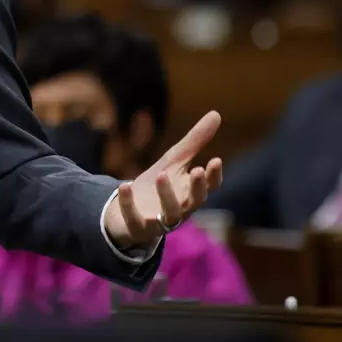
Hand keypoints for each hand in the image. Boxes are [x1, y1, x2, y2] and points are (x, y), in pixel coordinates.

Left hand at [103, 111, 223, 249]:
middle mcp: (180, 209)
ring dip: (167, 195)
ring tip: (161, 174)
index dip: (213, 175)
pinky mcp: (138, 227)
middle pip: (195, 201)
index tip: (216, 160)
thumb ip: (194, 142)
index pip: (209, 186)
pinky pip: (135, 219)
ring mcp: (160, 221)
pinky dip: (129, 204)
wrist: (129, 213)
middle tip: (197, 169)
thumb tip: (216, 113)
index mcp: (190, 192)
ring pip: (170, 213)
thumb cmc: (158, 185)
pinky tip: (125, 184)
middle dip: (197, 187)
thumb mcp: (174, 161)